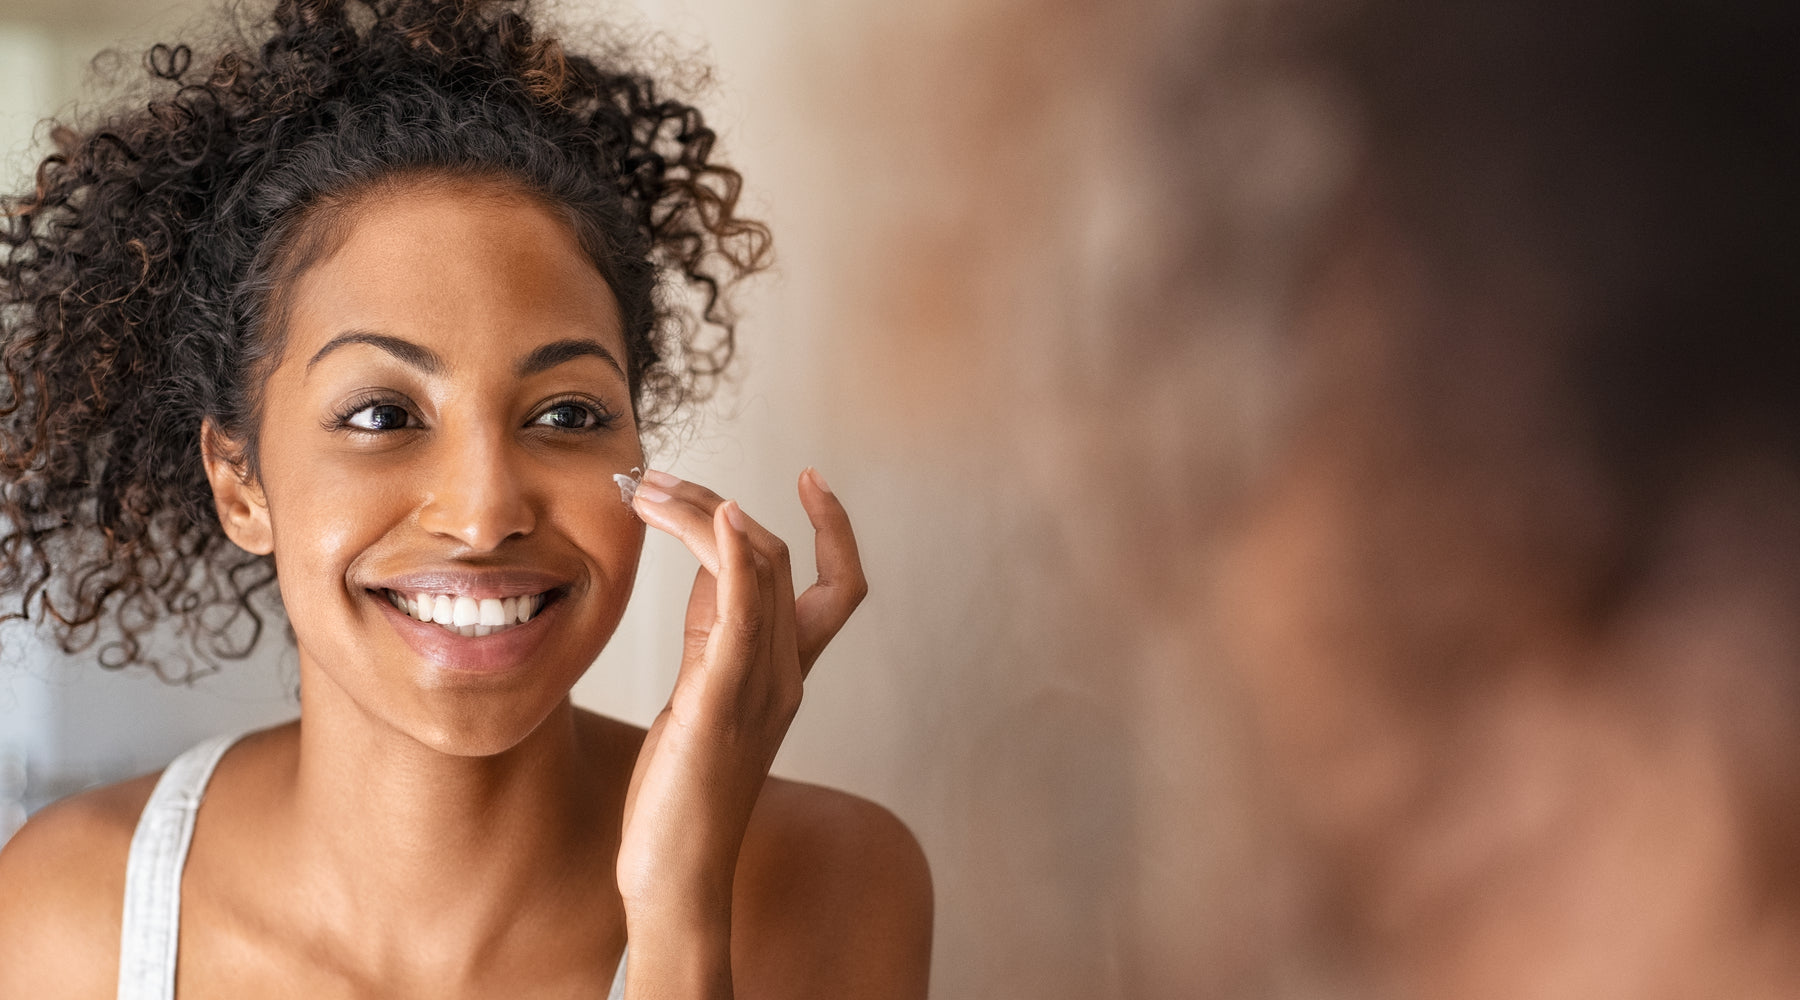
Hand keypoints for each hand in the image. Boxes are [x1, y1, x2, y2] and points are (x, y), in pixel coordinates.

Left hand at [614, 468, 866, 987]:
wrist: (675, 874)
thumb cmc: (682, 793)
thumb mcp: (701, 695)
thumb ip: (713, 633)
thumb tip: (706, 563)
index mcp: (787, 674)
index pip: (839, 585)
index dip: (835, 527)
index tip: (809, 475)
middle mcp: (786, 673)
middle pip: (778, 557)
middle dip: (717, 503)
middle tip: (654, 480)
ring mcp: (759, 687)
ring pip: (756, 570)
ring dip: (705, 512)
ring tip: (649, 489)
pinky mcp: (719, 701)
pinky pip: (743, 613)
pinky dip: (732, 555)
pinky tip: (717, 516)